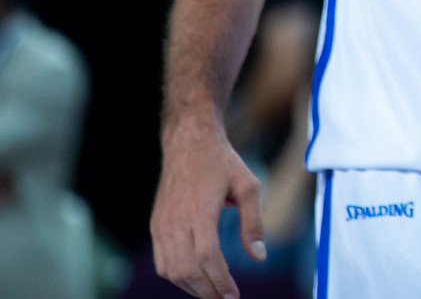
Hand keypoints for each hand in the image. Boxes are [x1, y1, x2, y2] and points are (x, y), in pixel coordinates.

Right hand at [151, 118, 266, 298]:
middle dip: (207, 291)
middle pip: (187, 270)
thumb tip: (259, 256)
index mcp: (199, 210)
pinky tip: (195, 279)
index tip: (234, 296)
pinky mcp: (156, 226)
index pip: (207, 258)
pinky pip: (162, 261)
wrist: (188, 142)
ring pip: (171, 270)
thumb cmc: (222, 162)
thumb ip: (254, 222)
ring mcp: (162, 225)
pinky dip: (177, 276)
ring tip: (213, 293)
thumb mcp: (249, 185)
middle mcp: (176, 221)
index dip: (219, 281)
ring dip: (192, 287)